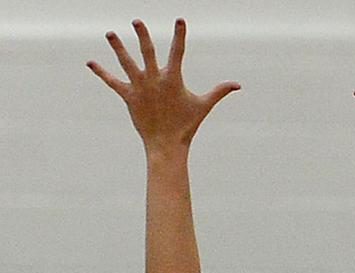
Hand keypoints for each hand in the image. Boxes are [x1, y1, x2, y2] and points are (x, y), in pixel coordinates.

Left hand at [88, 19, 239, 153]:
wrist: (167, 145)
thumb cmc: (187, 125)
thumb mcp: (203, 106)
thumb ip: (219, 92)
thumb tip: (238, 85)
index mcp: (173, 79)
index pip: (178, 52)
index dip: (179, 35)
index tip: (179, 20)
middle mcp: (155, 80)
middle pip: (148, 52)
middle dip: (142, 35)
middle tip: (136, 21)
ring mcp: (140, 87)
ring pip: (127, 63)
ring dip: (118, 48)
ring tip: (110, 34)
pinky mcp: (129, 96)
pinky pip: (113, 82)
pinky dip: (101, 73)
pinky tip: (90, 62)